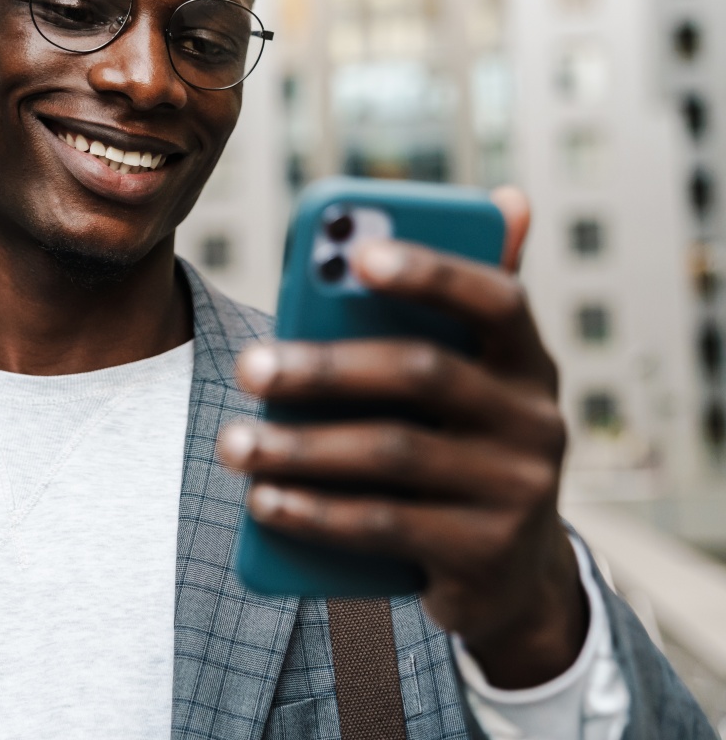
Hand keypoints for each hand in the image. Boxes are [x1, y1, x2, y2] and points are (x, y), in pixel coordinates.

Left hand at [218, 188, 587, 689]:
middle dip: (325, 368)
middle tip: (248, 367)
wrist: (515, 572)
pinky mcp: (485, 554)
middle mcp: (537, 420)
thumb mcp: (474, 378)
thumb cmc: (466, 445)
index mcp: (528, 362)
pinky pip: (386, 524)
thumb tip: (506, 197)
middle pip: (422, 374)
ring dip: (300, 447)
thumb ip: (463, 302)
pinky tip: (263, 499)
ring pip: (392, 453)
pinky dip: (315, 512)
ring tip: (233, 444)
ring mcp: (518, 491)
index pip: (496, 298)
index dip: (431, 272)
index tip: (355, 256)